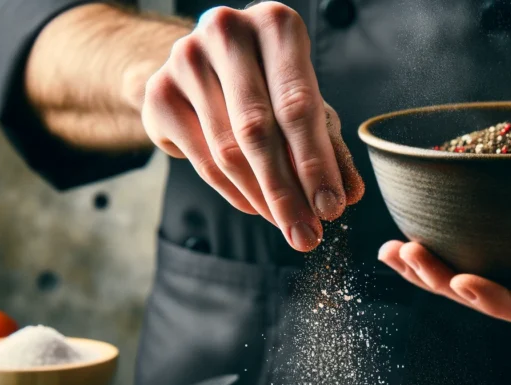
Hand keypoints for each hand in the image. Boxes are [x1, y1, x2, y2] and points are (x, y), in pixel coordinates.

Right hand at [138, 3, 363, 250]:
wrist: (202, 63)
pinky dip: (235, 193)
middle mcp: (226, 31)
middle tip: (307, 234)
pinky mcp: (159, 92)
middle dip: (287, 192)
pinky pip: (203, 160)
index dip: (316, 164)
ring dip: (262, 200)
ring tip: (288, 226)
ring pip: (228, 151)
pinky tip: (257, 208)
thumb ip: (329, 146)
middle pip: (258, 131)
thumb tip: (351, 194)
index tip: (333, 209)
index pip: (298, 105)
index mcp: (275, 24)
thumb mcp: (305, 103)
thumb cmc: (268, 83)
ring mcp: (185, 59)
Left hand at [378, 163, 510, 332]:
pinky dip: (442, 261)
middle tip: (414, 254)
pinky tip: (406, 248)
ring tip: (396, 253)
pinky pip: (483, 270)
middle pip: (504, 307)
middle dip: (453, 287)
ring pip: (485, 294)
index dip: (504, 303)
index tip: (465, 280)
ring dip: (436, 278)